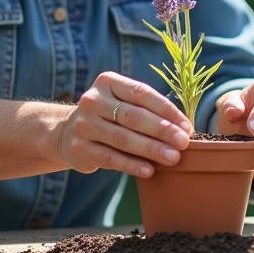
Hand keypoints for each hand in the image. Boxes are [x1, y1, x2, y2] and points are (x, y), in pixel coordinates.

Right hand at [53, 71, 191, 177]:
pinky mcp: (80, 149)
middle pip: (133, 116)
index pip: (141, 93)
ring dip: (151, 149)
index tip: (186, 126)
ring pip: (123, 138)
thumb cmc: (108, 117)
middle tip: (183, 142)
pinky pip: (110, 158)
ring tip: (172, 157)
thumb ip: (147, 111)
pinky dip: (132, 165)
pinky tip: (149, 170)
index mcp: (107, 82)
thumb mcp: (121, 103)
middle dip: (162, 130)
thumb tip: (183, 129)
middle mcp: (93, 100)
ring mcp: (84, 125)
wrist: (66, 133)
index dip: (166, 110)